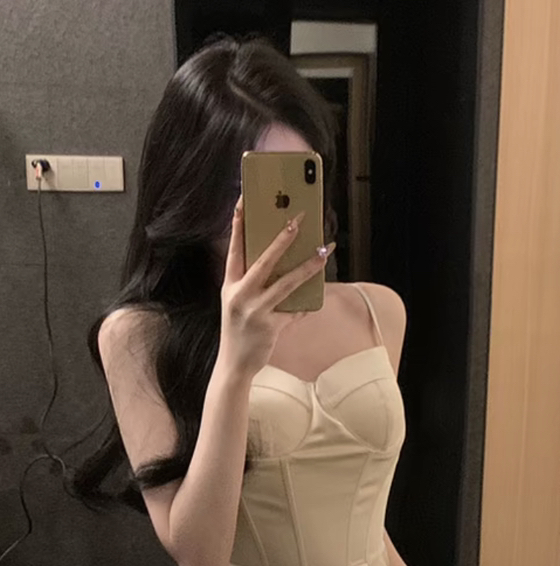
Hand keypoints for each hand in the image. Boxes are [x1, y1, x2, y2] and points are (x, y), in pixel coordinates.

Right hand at [219, 197, 335, 377]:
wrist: (235, 364)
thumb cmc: (239, 329)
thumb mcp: (239, 302)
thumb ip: (255, 283)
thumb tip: (284, 261)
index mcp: (230, 284)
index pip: (234, 247)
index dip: (238, 224)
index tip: (244, 201)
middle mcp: (240, 294)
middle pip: (263, 260)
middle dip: (282, 238)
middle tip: (297, 220)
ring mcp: (255, 311)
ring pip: (286, 283)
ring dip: (307, 266)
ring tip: (323, 251)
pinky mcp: (270, 327)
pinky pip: (295, 310)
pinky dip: (307, 304)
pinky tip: (319, 294)